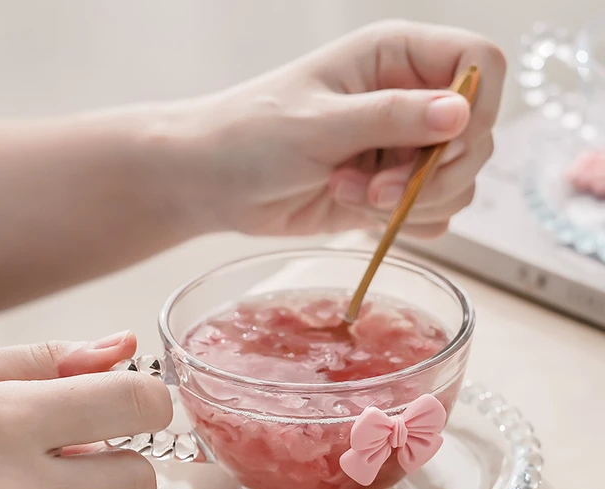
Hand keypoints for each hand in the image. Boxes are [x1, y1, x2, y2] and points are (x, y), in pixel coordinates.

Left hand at [158, 20, 504, 237]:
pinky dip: (403, 222)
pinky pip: (432, 214)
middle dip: (431, 175)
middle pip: (474, 136)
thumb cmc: (252, 134)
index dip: (475, 106)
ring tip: (350, 192)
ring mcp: (401, 149)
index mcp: (395, 58)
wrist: (218, 183)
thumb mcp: (319, 122)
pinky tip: (355, 209)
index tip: (440, 145)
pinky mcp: (390, 190)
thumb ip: (391, 118)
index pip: (479, 63)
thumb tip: (460, 113)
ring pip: (457, 182)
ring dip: (410, 201)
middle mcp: (407, 100)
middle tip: (376, 188)